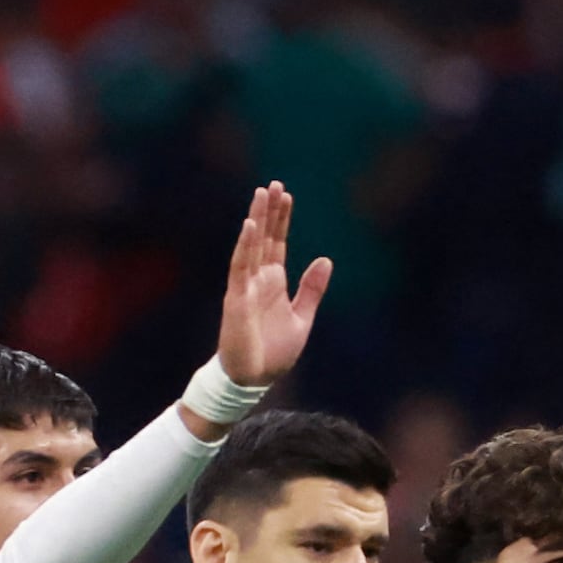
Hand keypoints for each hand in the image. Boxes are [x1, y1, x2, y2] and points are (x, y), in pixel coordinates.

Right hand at [216, 180, 334, 386]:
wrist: (254, 379)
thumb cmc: (274, 352)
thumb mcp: (302, 317)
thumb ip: (312, 289)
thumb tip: (325, 259)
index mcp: (274, 283)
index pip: (277, 243)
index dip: (281, 220)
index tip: (285, 195)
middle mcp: (258, 280)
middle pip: (264, 238)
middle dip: (269, 211)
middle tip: (274, 184)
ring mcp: (245, 287)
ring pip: (251, 246)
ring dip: (256, 220)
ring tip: (261, 194)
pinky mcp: (237, 299)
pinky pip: (240, 268)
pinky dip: (245, 246)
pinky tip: (249, 226)